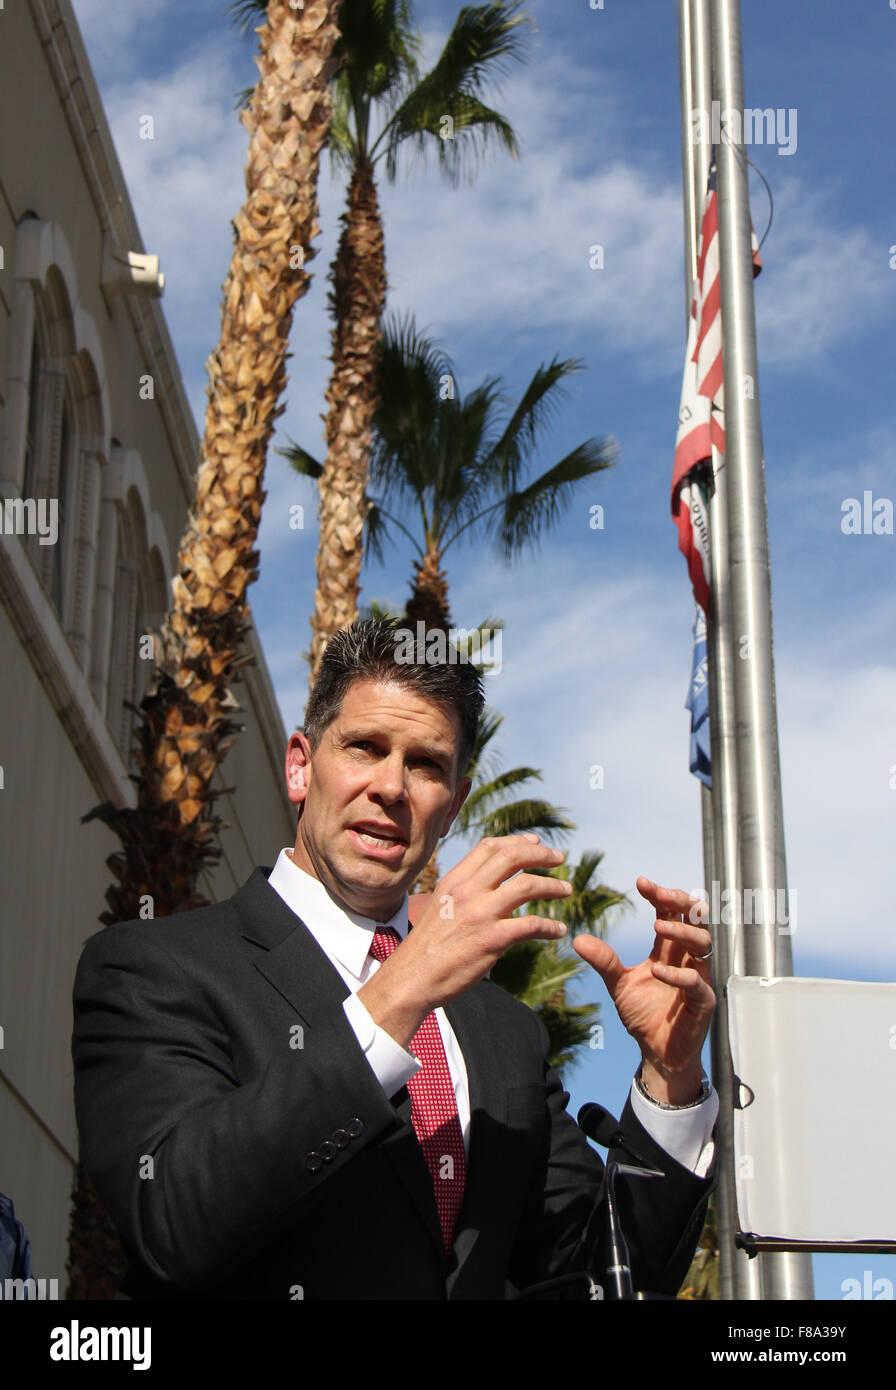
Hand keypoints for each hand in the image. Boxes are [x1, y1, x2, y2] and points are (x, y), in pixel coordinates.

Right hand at [358, 834, 571, 1047]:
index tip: (536, 842)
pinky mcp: (492, 939)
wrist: (412, 978)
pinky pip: (531, 925)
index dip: (517, 841)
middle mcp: (467, 891)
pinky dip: (550, 926)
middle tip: (560, 859)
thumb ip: (463, 890)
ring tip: (567, 890)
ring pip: (527, 886)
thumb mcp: (440, 905)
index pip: (490, 847)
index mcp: (454, 880)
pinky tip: (558, 930)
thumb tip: (487, 881)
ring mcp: (480, 914)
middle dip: (541, 854)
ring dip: (553, 886)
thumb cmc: (427, 947)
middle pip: (512, 857)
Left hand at [573, 877, 715, 1102]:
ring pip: (703, 944)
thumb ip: (604, 961)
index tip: (641, 882)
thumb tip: (578, 939)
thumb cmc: (643, 1015)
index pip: (670, 913)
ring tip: (657, 927)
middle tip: (660, 893)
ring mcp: (698, 977)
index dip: (659, 895)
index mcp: (668, 949)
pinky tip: (656, 970)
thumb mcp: (618, 984)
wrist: (657, 1053)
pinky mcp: (703, 1001)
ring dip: (681, 932)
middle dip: (680, 902)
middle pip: (695, 918)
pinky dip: (677, 974)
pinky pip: (696, 981)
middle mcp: (686, 958)